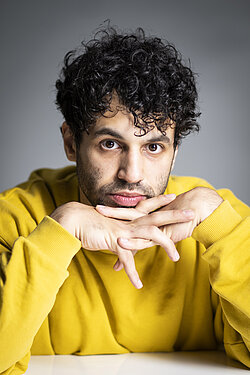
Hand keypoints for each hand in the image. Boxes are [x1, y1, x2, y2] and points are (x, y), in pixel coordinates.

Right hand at [50, 196, 193, 287]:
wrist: (73, 221)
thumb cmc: (89, 222)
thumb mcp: (107, 222)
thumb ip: (117, 226)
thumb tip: (121, 230)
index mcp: (127, 216)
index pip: (148, 205)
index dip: (161, 201)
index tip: (174, 196)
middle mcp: (129, 221)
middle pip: (157, 217)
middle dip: (175, 215)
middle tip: (191, 213)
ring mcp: (124, 231)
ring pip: (149, 236)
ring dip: (164, 246)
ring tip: (177, 258)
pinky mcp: (115, 242)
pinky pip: (126, 260)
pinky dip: (132, 273)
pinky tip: (138, 284)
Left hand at [96, 187, 222, 267]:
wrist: (200, 208)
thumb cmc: (187, 213)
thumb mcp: (169, 219)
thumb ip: (158, 224)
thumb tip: (150, 229)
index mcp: (149, 212)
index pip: (129, 210)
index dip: (116, 210)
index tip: (103, 210)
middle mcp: (148, 217)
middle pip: (125, 214)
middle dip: (109, 213)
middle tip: (94, 210)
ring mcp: (152, 226)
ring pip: (129, 229)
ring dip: (113, 231)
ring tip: (97, 236)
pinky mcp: (160, 235)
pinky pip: (143, 242)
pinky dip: (132, 245)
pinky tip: (120, 246)